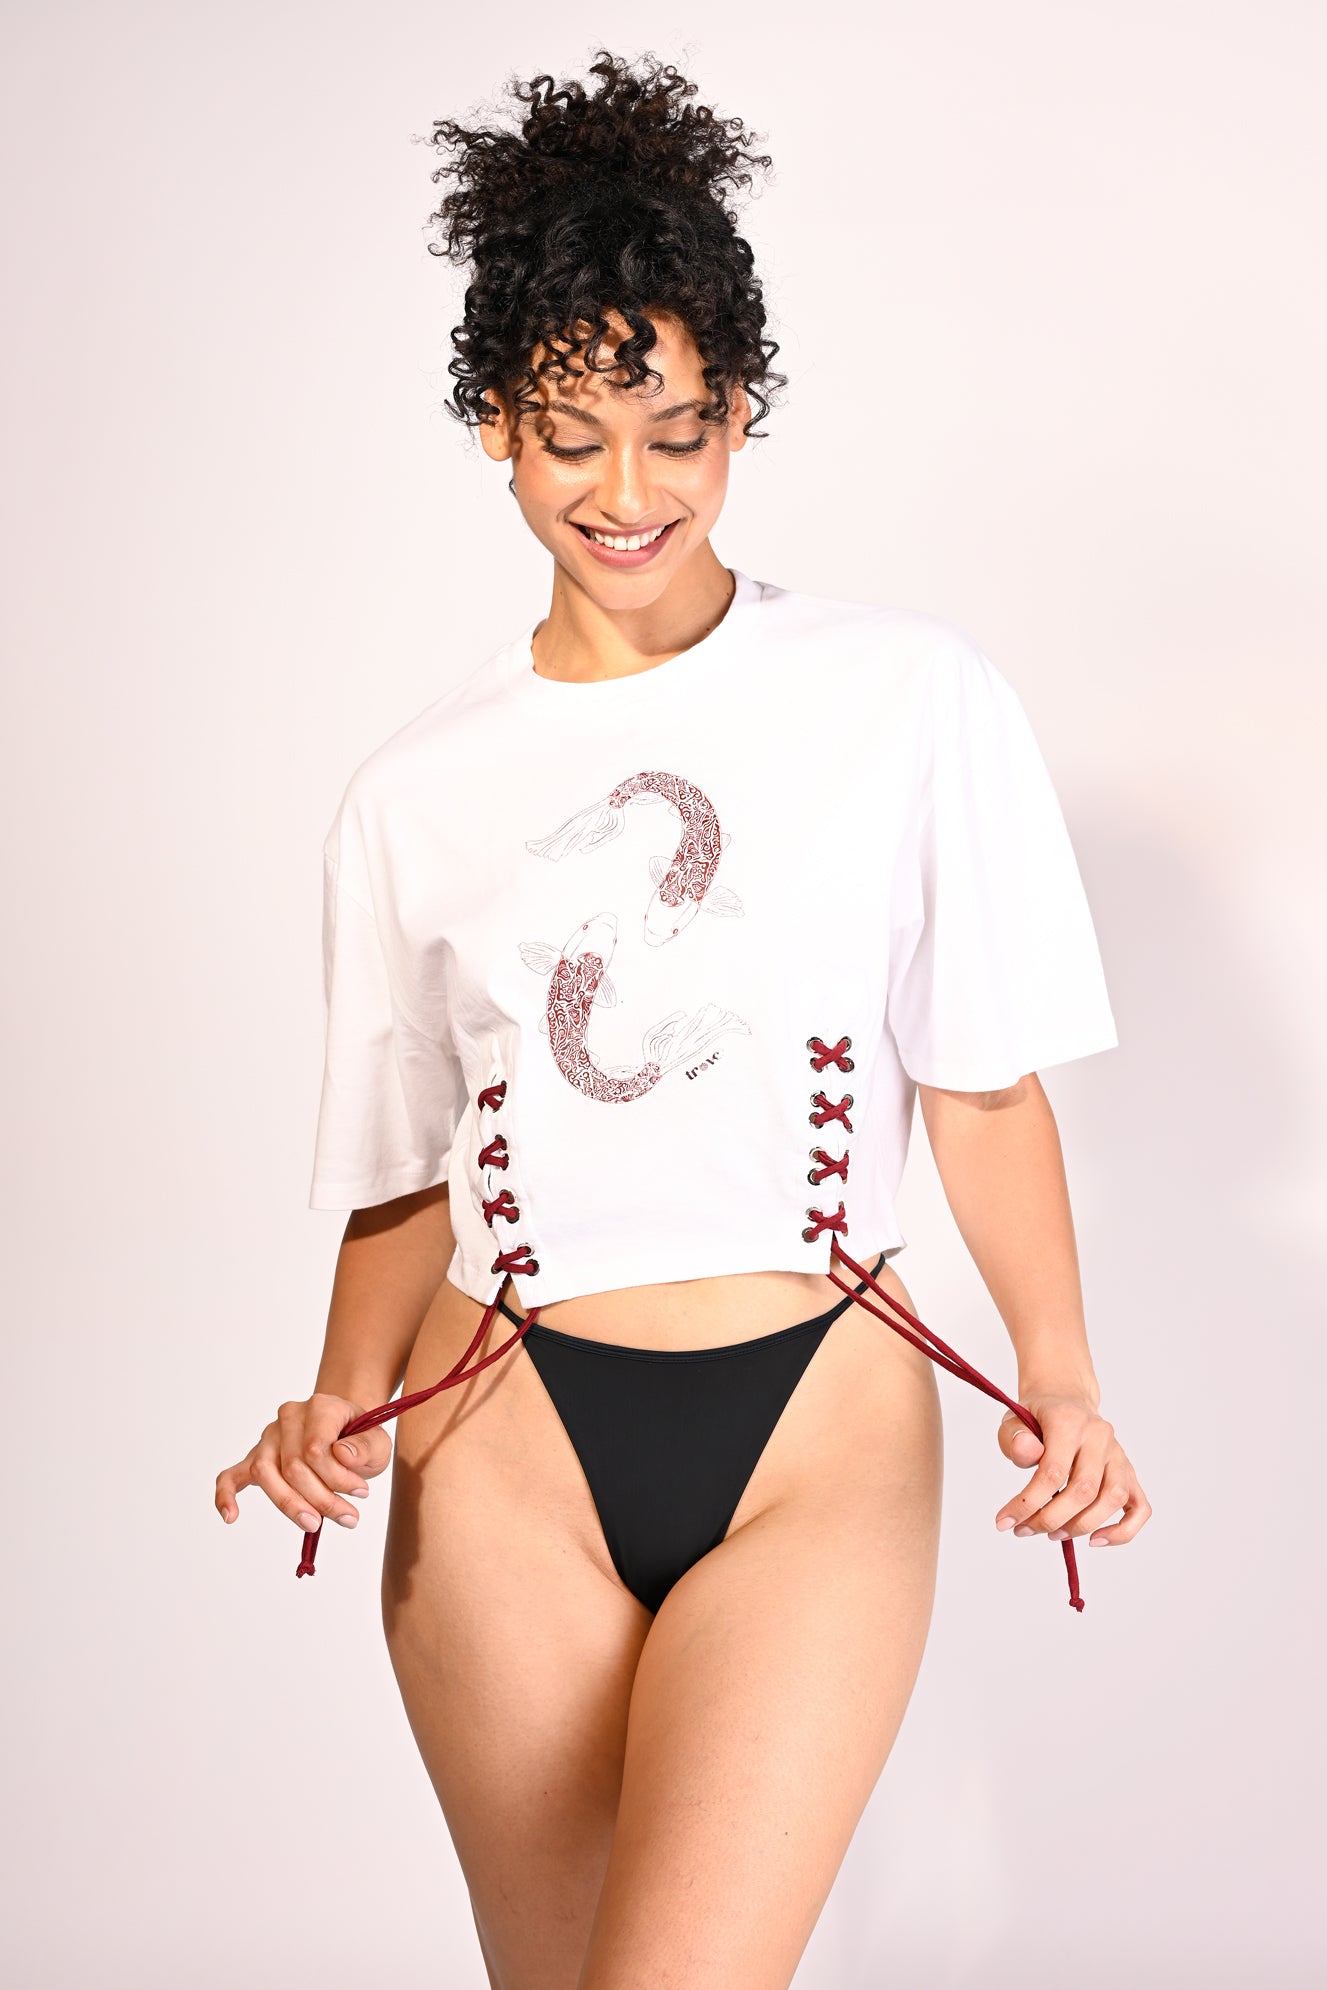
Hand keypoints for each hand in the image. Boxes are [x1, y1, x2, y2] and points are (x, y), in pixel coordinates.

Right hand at [215, 1394, 392, 1534]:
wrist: (345, 1432)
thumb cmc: (360, 1439)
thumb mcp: (378, 1441)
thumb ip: (366, 1447)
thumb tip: (342, 1454)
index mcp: (320, 1406)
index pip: (317, 1449)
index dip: (338, 1478)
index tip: (361, 1493)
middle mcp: (288, 1418)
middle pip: (293, 1466)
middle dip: (322, 1499)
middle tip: (348, 1517)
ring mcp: (269, 1438)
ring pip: (266, 1474)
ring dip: (290, 1505)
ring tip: (314, 1525)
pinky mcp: (255, 1458)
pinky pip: (231, 1475)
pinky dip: (226, 1495)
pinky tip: (230, 1516)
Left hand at [993, 1392, 1150, 1547]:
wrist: (1066, 1401)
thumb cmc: (1037, 1417)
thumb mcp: (1013, 1418)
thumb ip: (1014, 1437)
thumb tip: (1027, 1453)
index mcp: (1069, 1421)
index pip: (1053, 1471)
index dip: (1027, 1503)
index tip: (1004, 1522)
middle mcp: (1100, 1436)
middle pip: (1084, 1489)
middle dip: (1051, 1519)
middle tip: (1025, 1530)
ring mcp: (1118, 1455)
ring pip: (1112, 1498)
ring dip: (1081, 1526)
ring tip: (1052, 1534)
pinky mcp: (1129, 1472)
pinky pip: (1140, 1507)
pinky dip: (1123, 1531)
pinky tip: (1096, 1540)